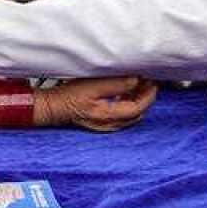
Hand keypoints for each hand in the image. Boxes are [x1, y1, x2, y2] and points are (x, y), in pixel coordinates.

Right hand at [34, 78, 158, 131]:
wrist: (54, 107)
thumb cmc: (69, 96)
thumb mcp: (93, 85)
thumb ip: (116, 84)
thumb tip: (135, 81)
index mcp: (108, 115)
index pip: (137, 108)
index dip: (148, 95)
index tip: (152, 83)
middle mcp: (110, 124)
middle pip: (137, 113)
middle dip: (145, 98)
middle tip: (148, 83)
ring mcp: (106, 126)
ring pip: (130, 116)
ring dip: (137, 101)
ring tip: (138, 86)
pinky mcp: (102, 123)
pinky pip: (122, 116)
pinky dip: (128, 104)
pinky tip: (125, 94)